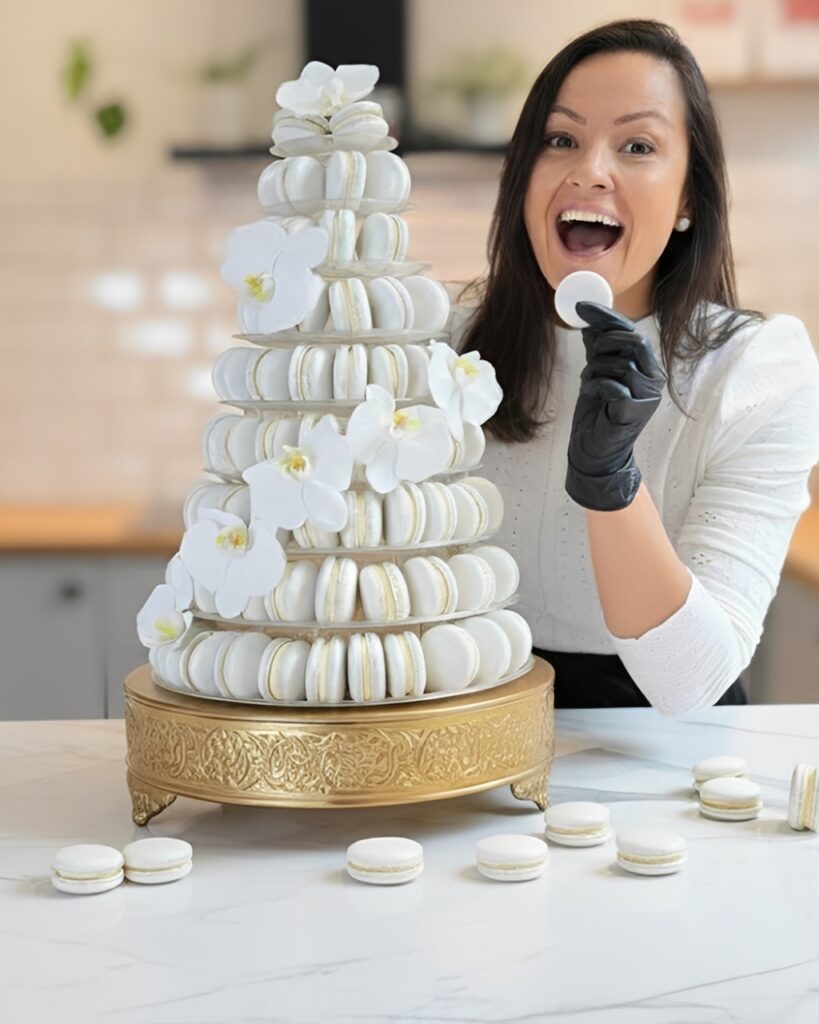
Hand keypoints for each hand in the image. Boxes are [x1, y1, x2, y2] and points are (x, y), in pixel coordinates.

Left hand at [565, 301, 666, 510]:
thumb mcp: (596, 373)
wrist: (594, 451)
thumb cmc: (597, 413)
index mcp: (646, 365)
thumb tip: (589, 320)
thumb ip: (597, 349)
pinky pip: (614, 386)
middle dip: (605, 342)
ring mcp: (647, 396)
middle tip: (590, 353)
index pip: (631, 331)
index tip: (581, 307)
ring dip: (595, 370)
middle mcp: (653, 378)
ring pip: (620, 364)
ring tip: (589, 383)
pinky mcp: (635, 412)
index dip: (607, 317)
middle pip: (633, 341)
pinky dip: (597, 386)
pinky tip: (593, 395)